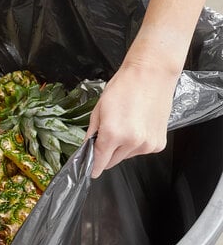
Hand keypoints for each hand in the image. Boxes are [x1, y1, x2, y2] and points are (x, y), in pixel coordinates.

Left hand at [86, 52, 180, 178]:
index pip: (99, 162)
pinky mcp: (158, 144)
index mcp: (113, 134)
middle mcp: (132, 142)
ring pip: (127, 156)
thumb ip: (92, 133)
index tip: (90, 171)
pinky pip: (141, 150)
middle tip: (108, 135)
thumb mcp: (99, 109)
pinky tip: (137, 127)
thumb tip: (87, 149)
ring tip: (125, 125)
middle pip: (112, 161)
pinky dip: (136, 144)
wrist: (151, 74)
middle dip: (106, 153)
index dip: (92, 167)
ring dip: (122, 147)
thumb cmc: (124, 87)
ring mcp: (147, 144)